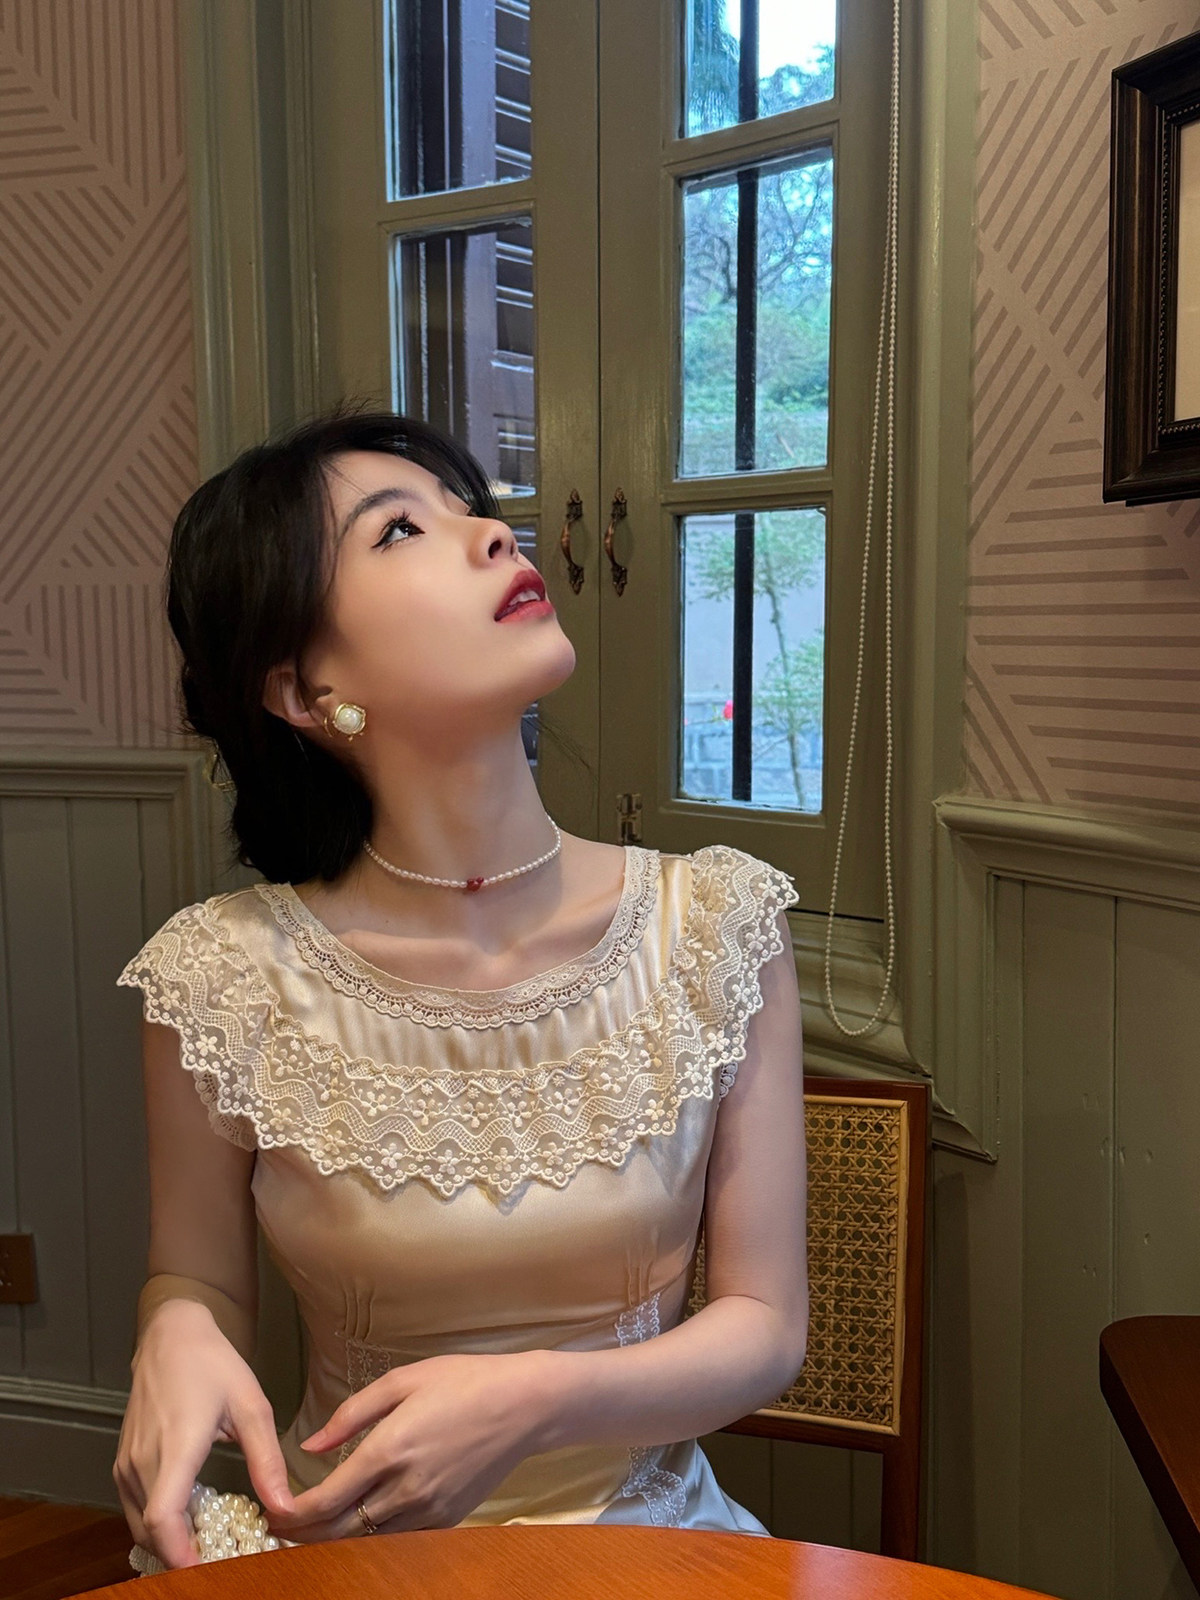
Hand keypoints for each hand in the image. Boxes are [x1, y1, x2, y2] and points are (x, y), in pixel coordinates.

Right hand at [113, 1299, 294, 1568]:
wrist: (170, 1336)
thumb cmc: (214, 1366)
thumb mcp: (251, 1407)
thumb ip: (267, 1460)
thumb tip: (285, 1508)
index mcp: (176, 1446)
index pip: (163, 1517)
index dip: (180, 1555)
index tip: (208, 1573)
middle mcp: (143, 1460)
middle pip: (151, 1532)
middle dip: (183, 1557)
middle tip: (224, 1561)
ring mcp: (127, 1464)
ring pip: (140, 1525)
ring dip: (170, 1544)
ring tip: (212, 1548)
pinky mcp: (123, 1464)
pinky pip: (136, 1509)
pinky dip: (159, 1526)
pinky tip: (192, 1523)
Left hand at [267, 1350, 555, 1540]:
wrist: (525, 1405)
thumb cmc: (464, 1381)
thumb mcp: (404, 1380)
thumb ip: (351, 1414)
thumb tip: (309, 1446)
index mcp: (391, 1449)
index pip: (325, 1502)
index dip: (290, 1514)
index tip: (270, 1511)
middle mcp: (407, 1488)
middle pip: (339, 1531)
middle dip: (302, 1535)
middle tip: (278, 1527)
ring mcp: (429, 1509)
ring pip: (367, 1541)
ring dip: (333, 1538)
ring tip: (309, 1528)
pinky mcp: (447, 1519)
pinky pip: (397, 1537)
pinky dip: (370, 1536)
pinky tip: (356, 1522)